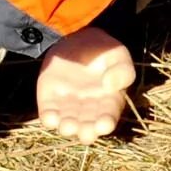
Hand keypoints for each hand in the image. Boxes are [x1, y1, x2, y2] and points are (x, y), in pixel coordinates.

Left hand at [35, 27, 136, 143]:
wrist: (77, 38)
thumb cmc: (103, 51)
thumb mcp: (118, 55)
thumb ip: (122, 70)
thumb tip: (111, 85)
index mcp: (108, 102)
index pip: (108, 117)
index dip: (106, 123)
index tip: (104, 124)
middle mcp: (88, 110)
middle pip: (88, 127)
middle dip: (87, 132)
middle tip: (86, 130)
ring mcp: (68, 106)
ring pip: (68, 125)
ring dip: (68, 128)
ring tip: (68, 125)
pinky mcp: (50, 100)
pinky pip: (48, 114)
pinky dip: (49, 119)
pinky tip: (50, 117)